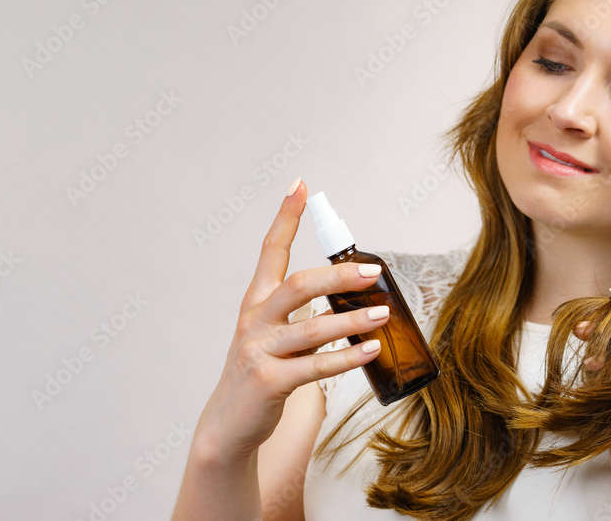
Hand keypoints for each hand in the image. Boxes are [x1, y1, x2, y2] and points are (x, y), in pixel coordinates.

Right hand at [193, 178, 390, 466]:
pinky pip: (316, 366)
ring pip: (312, 328)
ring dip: (352, 320)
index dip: (286, 218)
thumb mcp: (273, 335)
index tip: (301, 187)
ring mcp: (259, 351)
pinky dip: (347, 357)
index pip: (270, 251)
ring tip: (383, 313)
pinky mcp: (269, 381)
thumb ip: (302, 313)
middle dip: (338, 275)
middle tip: (373, 270)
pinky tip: (370, 350)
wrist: (228, 424)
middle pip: (298, 285)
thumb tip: (351, 297)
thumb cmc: (261, 372)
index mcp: (256, 303)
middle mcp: (254, 321)